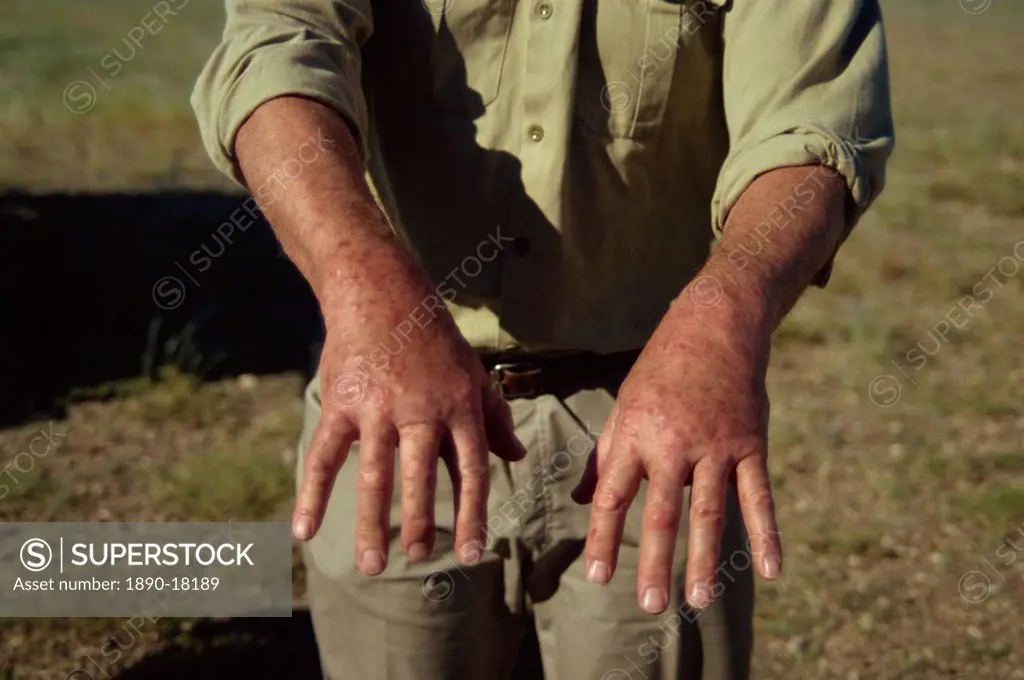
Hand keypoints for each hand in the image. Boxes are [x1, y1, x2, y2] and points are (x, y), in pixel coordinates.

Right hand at [291, 224, 524, 574]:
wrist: (381, 293)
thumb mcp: (473, 374)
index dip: (473, 513)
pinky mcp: (342, 404)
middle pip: (421, 475)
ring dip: (373, 523)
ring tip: (373, 565)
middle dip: (422, 521)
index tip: (474, 554)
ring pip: (374, 474)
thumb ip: (495, 419)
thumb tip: (517, 457)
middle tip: (422, 558)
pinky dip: (311, 494)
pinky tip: (303, 531)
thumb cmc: (434, 339)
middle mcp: (420, 410)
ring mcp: (377, 408)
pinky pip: (324, 455)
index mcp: (458, 406)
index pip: (471, 468)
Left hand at [572, 287, 780, 612]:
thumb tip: (583, 500)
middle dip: (655, 563)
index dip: (603, 538)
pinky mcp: (749, 445)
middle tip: (651, 606)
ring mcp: (715, 446)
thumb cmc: (660, 371)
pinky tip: (772, 570)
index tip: (597, 576)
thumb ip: (605, 456)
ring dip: (705, 559)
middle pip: (662, 513)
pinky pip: (759, 496)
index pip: (612, 496)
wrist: (714, 326)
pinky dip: (767, 534)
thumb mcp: (623, 407)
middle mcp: (672, 444)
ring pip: (709, 511)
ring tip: (698, 601)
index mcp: (634, 435)